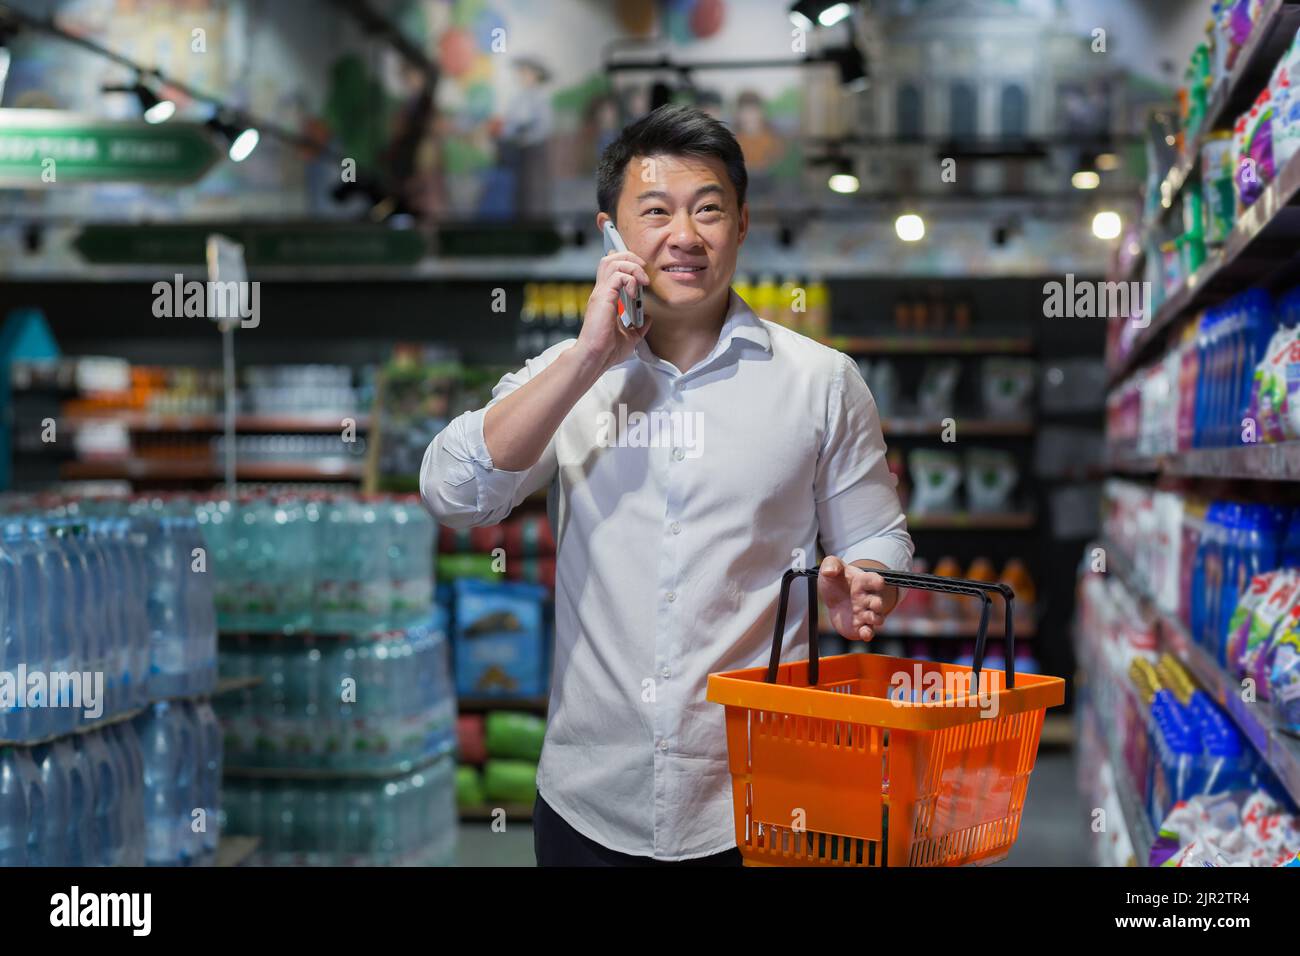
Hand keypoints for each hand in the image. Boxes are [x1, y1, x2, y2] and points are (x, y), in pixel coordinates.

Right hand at [572, 250, 652, 374]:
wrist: (596, 358)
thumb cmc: (607, 351)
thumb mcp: (630, 337)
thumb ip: (638, 326)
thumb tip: (647, 318)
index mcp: (606, 298)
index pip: (612, 269)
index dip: (627, 265)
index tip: (642, 277)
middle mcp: (602, 292)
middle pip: (611, 258)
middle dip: (630, 259)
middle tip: (643, 273)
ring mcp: (601, 293)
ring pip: (613, 261)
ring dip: (632, 266)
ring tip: (642, 281)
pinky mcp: (603, 297)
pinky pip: (618, 276)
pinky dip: (630, 280)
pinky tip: (635, 295)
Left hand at [817, 556, 896, 641]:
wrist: (835, 599)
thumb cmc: (837, 581)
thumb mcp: (832, 567)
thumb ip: (831, 564)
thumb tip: (828, 571)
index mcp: (863, 582)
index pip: (873, 580)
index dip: (877, 581)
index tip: (879, 582)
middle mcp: (867, 598)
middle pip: (878, 601)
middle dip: (878, 604)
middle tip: (874, 604)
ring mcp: (865, 613)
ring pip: (877, 618)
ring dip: (875, 619)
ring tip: (869, 618)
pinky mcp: (861, 626)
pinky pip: (868, 631)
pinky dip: (868, 634)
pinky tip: (865, 634)